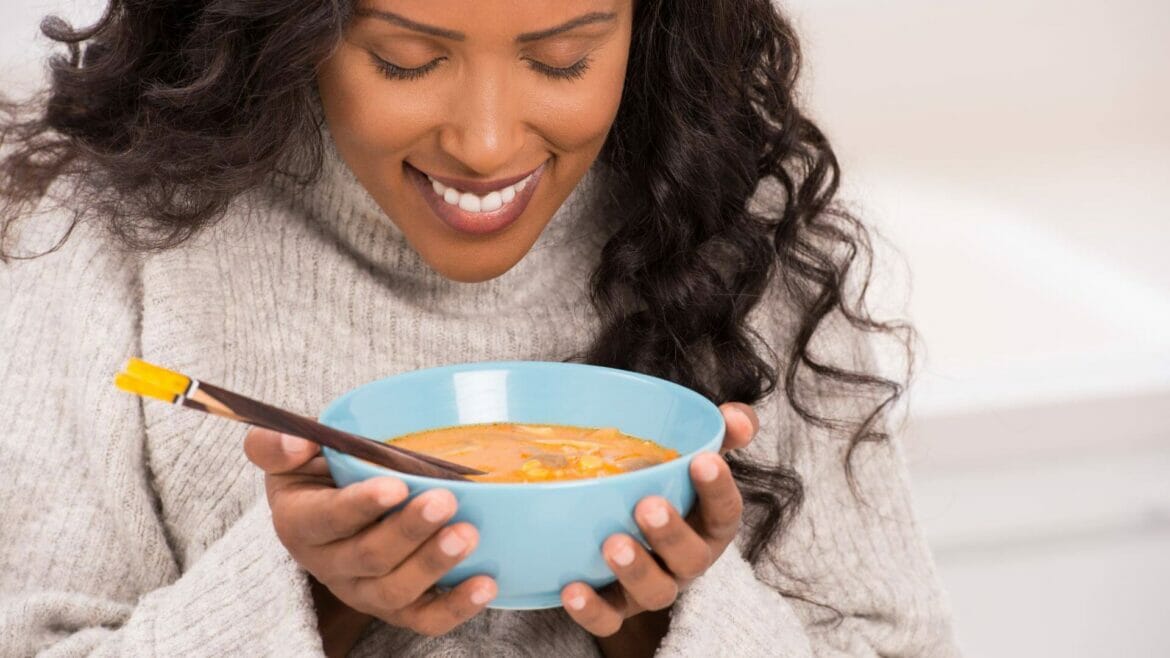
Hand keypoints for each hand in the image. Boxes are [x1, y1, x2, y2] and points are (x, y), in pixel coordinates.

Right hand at [243, 428, 496, 647]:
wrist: (330, 509)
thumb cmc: (316, 474)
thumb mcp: (288, 455)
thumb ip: (276, 445)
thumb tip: (298, 441)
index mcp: (300, 523)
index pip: (327, 519)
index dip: (360, 506)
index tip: (394, 486)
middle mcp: (329, 564)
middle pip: (368, 557)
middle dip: (408, 531)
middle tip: (444, 501)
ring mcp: (364, 591)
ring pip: (395, 592)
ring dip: (433, 565)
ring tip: (467, 535)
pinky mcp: (396, 607)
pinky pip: (424, 619)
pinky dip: (457, 607)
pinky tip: (486, 583)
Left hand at [559, 402, 757, 641]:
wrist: (633, 531)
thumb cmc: (669, 489)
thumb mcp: (695, 459)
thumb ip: (719, 434)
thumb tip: (734, 415)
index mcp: (710, 525)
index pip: (726, 512)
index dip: (718, 489)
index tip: (704, 459)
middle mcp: (687, 561)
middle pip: (691, 559)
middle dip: (671, 535)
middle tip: (647, 506)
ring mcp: (652, 586)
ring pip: (655, 592)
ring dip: (635, 570)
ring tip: (612, 543)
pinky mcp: (616, 607)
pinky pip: (608, 619)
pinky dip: (591, 610)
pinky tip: (571, 588)